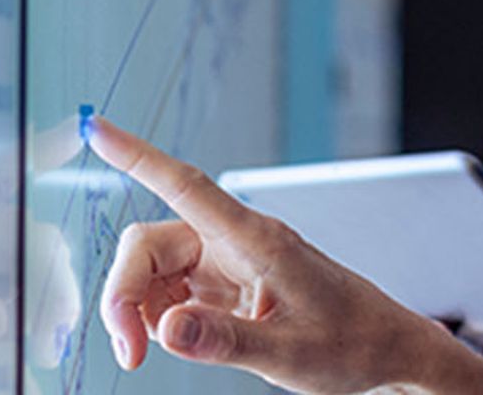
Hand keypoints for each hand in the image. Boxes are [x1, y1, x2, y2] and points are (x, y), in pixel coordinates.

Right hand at [87, 118, 482, 394]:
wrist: (384, 350)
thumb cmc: (351, 342)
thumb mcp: (288, 353)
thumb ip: (224, 340)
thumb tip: (163, 329)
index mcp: (257, 240)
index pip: (187, 186)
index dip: (139, 156)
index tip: (98, 127)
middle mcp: (237, 242)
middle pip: (149, 243)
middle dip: (124, 294)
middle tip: (130, 353)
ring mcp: (229, 263)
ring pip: (153, 270)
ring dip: (136, 310)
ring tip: (146, 355)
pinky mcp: (226, 285)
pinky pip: (170, 290)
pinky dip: (158, 318)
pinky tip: (185, 340)